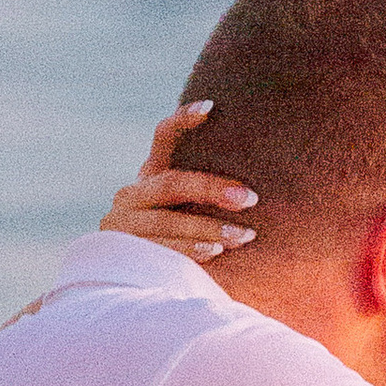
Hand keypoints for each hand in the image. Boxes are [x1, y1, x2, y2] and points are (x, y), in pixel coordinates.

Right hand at [100, 103, 259, 261]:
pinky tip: (216, 252)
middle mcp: (131, 195)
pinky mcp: (123, 254)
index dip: (183, 120)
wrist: (128, 277)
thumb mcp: (184, 207)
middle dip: (212, 189)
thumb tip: (263, 169)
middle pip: (172, 183)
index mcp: (149, 173)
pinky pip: (160, 251)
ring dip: (209, 228)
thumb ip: (205, 187)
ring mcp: (122, 225)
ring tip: (244, 235)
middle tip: (250, 198)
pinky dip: (190, 251)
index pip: (164, 136)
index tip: (210, 108)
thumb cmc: (175, 235)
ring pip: (167, 222)